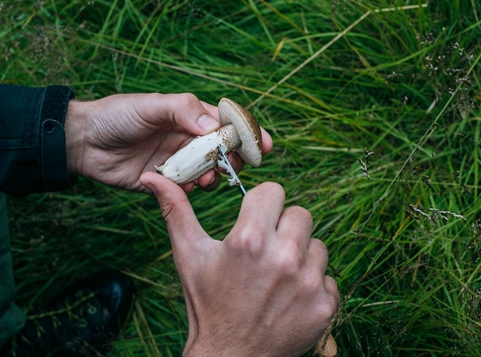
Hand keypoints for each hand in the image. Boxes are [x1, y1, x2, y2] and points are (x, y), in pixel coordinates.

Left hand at [64, 93, 271, 192]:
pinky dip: (189, 191)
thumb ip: (183, 110)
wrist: (83, 142)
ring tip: (205, 178)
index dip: (247, 134)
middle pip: (223, 152)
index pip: (227, 124)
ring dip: (213, 177)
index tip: (264, 146)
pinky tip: (181, 188)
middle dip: (232, 160)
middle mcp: (188, 139)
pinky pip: (186, 190)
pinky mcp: (165, 183)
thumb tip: (215, 126)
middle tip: (230, 166)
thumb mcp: (151, 105)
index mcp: (190, 117)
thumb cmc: (117, 115)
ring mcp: (178, 162)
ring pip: (209, 173)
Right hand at [139, 173, 338, 356]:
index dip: (261, 205)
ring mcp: (308, 282)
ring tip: (276, 277)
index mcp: (248, 239)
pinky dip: (313, 286)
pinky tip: (289, 298)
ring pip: (316, 244)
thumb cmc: (207, 303)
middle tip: (264, 252)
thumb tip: (152, 176)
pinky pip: (328, 277)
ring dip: (300, 257)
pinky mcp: (324, 304)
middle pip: (300, 214)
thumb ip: (176, 210)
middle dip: (283, 228)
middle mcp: (283, 257)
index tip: (253, 222)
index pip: (273, 191)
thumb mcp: (189, 255)